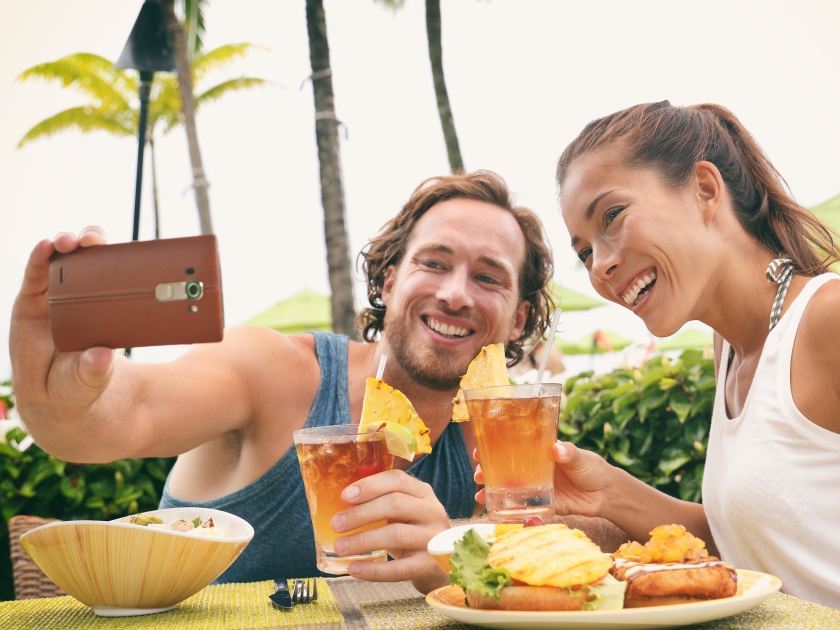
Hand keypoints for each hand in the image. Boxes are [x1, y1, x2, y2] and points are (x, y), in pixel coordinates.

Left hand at [10, 227, 114, 426]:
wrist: (81, 399)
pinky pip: (107, 279)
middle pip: (59, 262)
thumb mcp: (75, 390)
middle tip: (85, 239)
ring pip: (85, 264)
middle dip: (70, 245)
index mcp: (33, 320)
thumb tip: (102, 355)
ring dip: (93, 246)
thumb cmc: (68, 394)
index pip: (33, 280)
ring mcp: (79, 302)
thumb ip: (87, 375)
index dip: (40, 260)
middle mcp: (54, 303)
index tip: (50, 245)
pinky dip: (117, 264)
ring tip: (100, 239)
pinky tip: (127, 256)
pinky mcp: (102, 305)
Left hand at [330, 469, 450, 593]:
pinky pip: (400, 569)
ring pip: (396, 534)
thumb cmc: (413, 532)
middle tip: (336, 524)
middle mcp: (432, 511)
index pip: (397, 479)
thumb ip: (381, 503)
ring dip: (364, 540)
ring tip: (340, 547)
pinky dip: (374, 570)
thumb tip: (340, 505)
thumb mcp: (404, 512)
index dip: (370, 485)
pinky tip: (355, 569)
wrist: (442, 565)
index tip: (345, 496)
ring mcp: (434, 539)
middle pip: (395, 504)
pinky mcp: (431, 566)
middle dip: (361, 513)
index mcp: (422, 492)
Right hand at [473, 441, 613, 517]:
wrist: (607, 494)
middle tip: (477, 475)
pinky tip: (495, 513)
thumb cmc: (593, 468)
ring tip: (479, 495)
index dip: (493, 448)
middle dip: (487, 471)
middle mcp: (534, 469)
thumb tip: (557, 449)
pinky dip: (509, 510)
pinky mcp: (543, 504)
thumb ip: (569, 454)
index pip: (512, 447)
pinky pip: (523, 508)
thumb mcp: (581, 458)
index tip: (479, 451)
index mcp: (540, 452)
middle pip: (505, 468)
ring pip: (510, 488)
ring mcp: (537, 487)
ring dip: (493, 491)